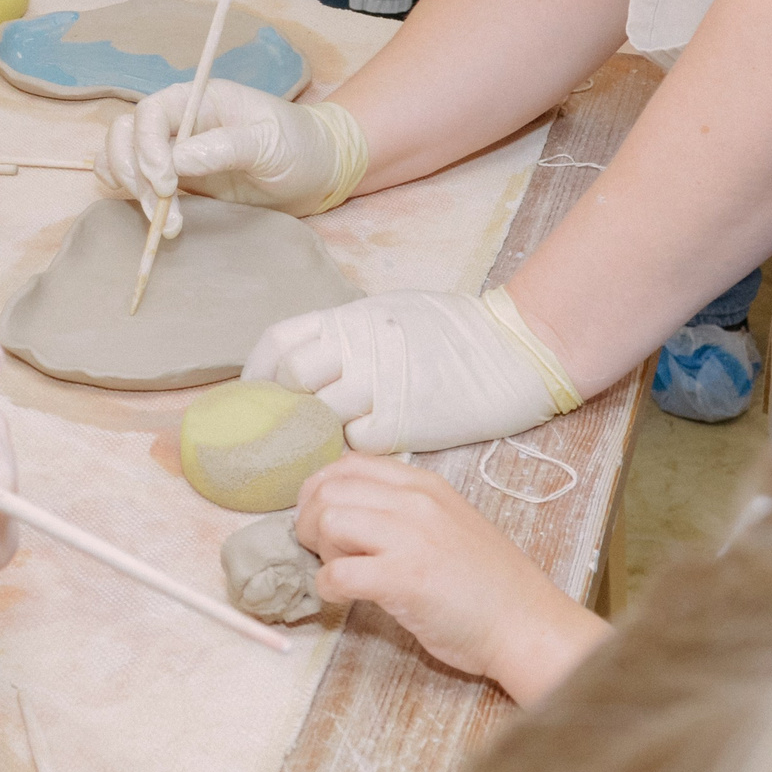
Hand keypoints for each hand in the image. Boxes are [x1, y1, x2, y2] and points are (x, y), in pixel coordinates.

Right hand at [99, 79, 366, 231]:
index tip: (167, 184)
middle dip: (134, 174)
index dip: (147, 147)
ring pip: (121, 160)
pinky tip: (156, 218)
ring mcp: (173, 152)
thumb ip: (225, 146)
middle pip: (125, 136)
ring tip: (166, 224)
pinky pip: (134, 183)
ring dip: (131, 191)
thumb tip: (177, 161)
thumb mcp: (270, 141)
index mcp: (198, 100)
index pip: (150, 113)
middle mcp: (178, 123)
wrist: (317, 173)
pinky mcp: (175, 181)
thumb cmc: (299, 145)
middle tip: (163, 210)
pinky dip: (131, 199)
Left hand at [244, 289, 572, 452]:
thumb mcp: (393, 314)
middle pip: (294, 380)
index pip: (281, 342)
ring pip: (321, 417)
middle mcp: (360, 345)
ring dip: (315, 439)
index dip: (260, 373)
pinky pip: (358, 445)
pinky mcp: (403, 422)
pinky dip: (353, 455)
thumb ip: (351, 336)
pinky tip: (360, 457)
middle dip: (283, 409)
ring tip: (319, 454)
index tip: (255, 396)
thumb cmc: (458, 333)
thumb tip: (313, 359)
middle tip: (283, 434)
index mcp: (353, 317)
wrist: (517, 352)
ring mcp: (380, 384)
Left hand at [296, 455, 607, 703]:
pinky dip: (327, 587)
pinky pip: (337, 573)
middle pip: (329, 489)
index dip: (321, 489)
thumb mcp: (448, 523)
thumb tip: (347, 513)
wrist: (526, 624)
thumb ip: (404, 510)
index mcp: (425, 484)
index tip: (320, 518)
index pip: (349, 464)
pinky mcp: (404, 580)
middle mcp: (415, 502)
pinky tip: (343, 598)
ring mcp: (410, 538)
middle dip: (310, 521)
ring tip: (340, 572)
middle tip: (323, 551)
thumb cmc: (487, 584)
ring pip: (328, 522)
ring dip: (320, 551)